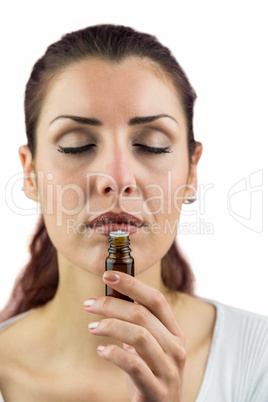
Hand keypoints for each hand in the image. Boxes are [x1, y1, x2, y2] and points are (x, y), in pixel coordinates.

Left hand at [84, 271, 185, 401]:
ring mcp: (169, 369)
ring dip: (110, 325)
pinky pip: (134, 365)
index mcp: (175, 333)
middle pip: (143, 314)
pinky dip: (114, 353)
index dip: (132, 284)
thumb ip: (139, 325)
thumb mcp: (149, 348)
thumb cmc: (151, 375)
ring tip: (92, 326)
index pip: (156, 299)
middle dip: (111, 304)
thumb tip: (113, 297)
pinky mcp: (157, 390)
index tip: (108, 275)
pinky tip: (102, 350)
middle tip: (89, 304)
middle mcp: (176, 348)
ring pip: (138, 335)